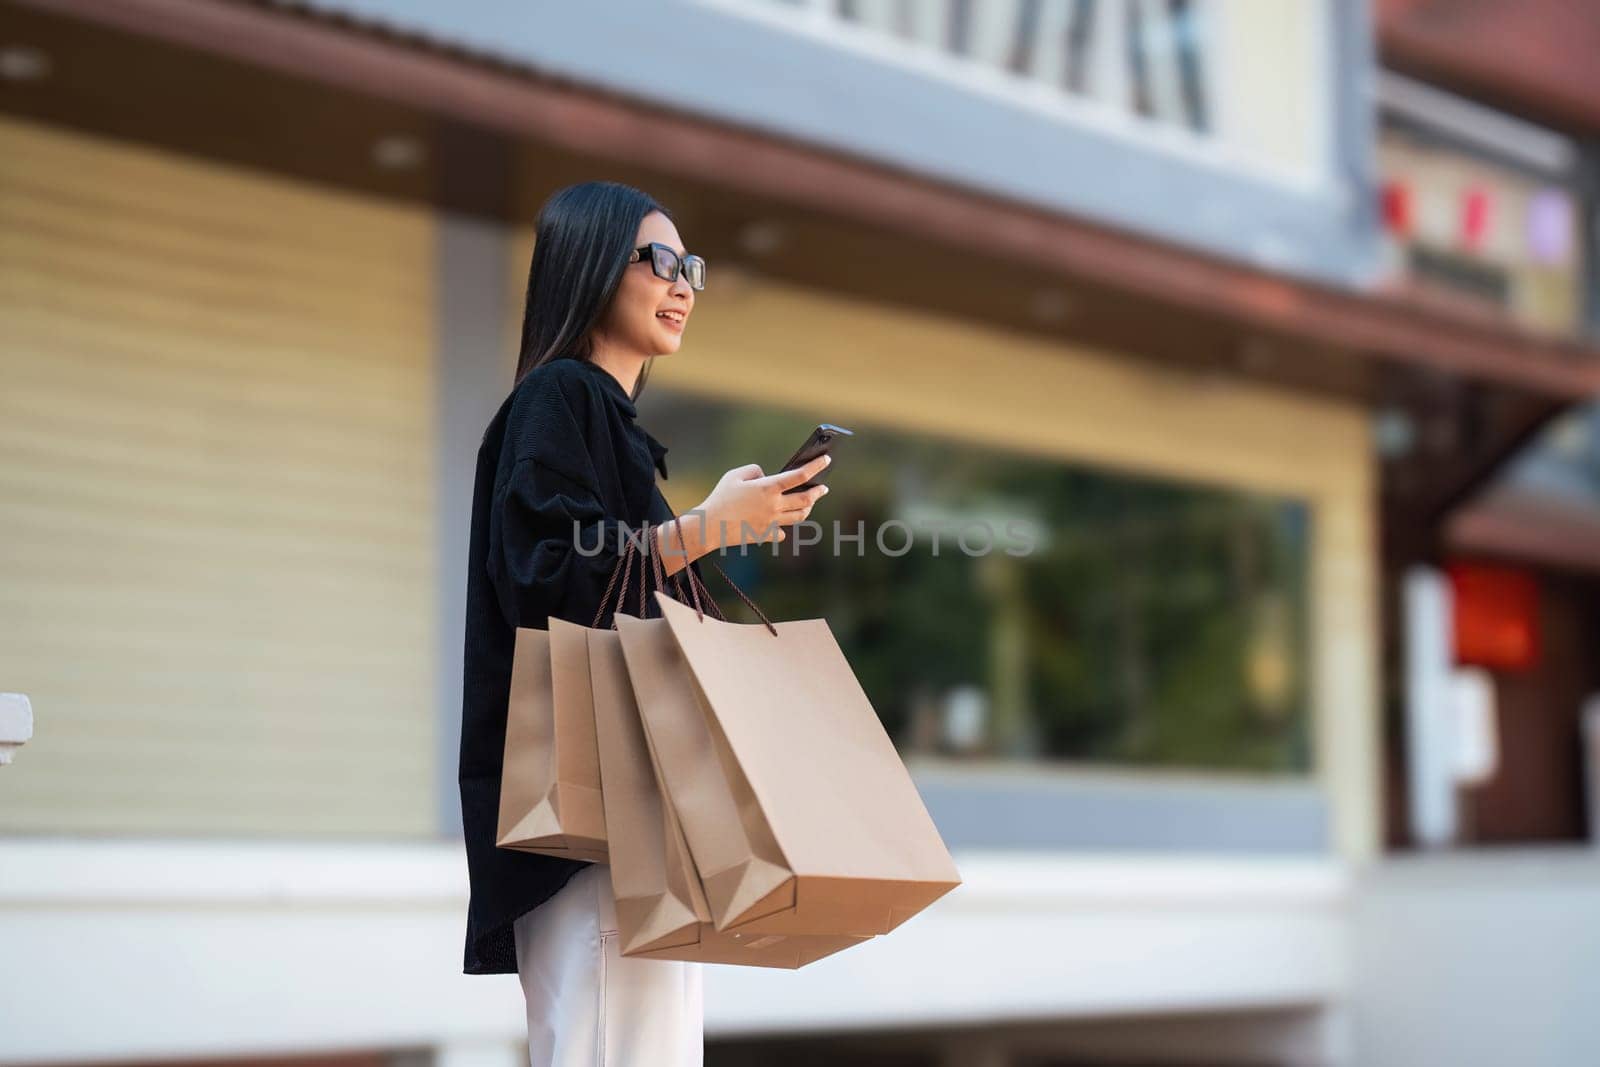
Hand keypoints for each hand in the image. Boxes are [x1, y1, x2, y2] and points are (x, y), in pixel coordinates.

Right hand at [695, 453, 830, 547]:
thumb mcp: (734, 475)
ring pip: (799, 516)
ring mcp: (772, 523)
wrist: (709, 526)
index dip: (816, 466)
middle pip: (806, 499)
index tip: (826, 460)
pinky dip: (783, 527)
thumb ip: (754, 471)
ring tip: (810, 502)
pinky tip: (781, 523)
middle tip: (823, 487)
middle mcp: (774, 506)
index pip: (800, 475)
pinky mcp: (765, 535)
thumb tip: (767, 476)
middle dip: (818, 491)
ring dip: (807, 508)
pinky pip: (781, 532)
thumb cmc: (720, 497)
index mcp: (768, 488)